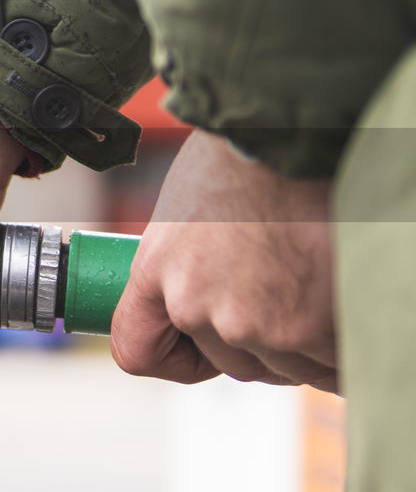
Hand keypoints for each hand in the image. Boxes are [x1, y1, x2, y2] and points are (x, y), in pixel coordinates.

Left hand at [110, 130, 337, 392]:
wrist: (302, 126)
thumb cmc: (253, 148)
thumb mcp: (195, 204)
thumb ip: (196, 258)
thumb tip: (221, 289)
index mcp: (157, 268)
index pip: (137, 349)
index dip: (173, 355)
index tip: (199, 345)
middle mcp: (196, 304)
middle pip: (234, 360)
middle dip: (262, 337)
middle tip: (294, 287)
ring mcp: (254, 322)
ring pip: (287, 366)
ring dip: (309, 340)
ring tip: (326, 280)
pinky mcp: (311, 328)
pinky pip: (332, 366)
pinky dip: (346, 345)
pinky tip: (354, 303)